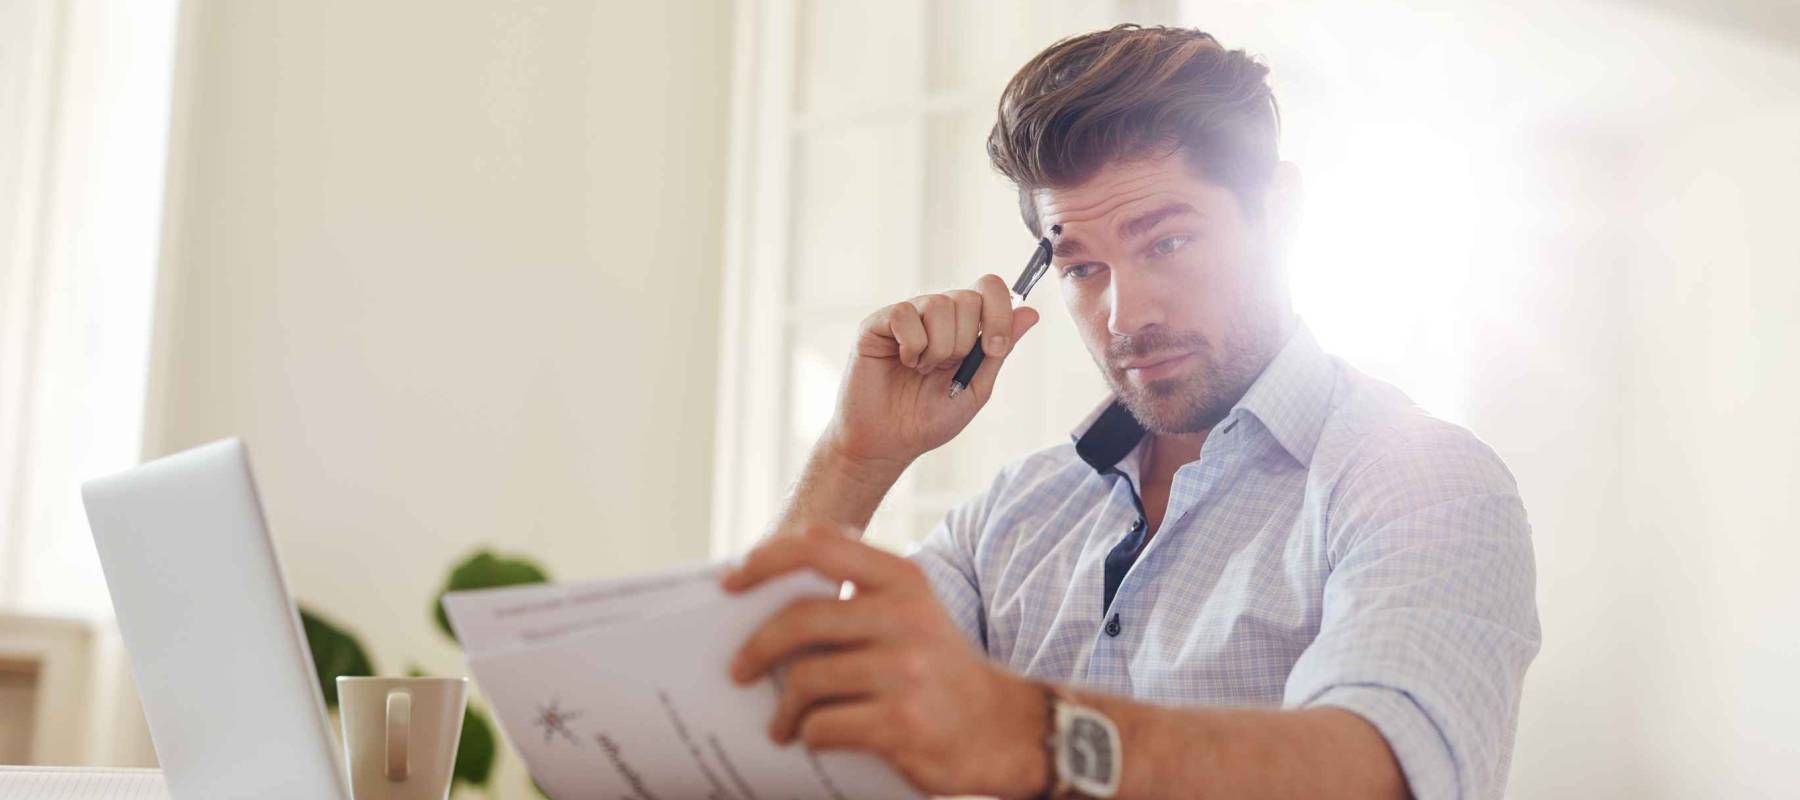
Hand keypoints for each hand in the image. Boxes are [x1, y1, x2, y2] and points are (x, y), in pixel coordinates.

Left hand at [722, 525, 1047, 797]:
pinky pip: (824, 726)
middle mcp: (906, 617)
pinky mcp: (902, 723)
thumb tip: (763, 598)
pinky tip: (816, 740)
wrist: (1005, 729)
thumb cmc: (939, 670)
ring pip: (805, 680)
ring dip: (784, 709)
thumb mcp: (912, 612)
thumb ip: (856, 597)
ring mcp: (906, 671)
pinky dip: (810, 737)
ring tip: (783, 724)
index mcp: (903, 579)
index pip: (819, 546)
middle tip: (738, 671)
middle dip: (757, 648)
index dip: (765, 560)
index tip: (731, 583)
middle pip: (800, 619)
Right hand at [826, 275, 1040, 469]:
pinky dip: (911, 346)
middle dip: (963, 343)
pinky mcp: (878, 322)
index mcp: (964, 325)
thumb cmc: (928, 418)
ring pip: (938, 305)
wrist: (889, 442)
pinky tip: (902, 362)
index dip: (1000, 313)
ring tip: (921, 370)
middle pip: (968, 298)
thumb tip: (1030, 312)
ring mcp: (908, 315)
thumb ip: (999, 350)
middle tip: (944, 369)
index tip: (994, 349)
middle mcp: (937, 314)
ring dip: (937, 348)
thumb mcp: (976, 387)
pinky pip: (905, 314)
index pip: (989, 289)